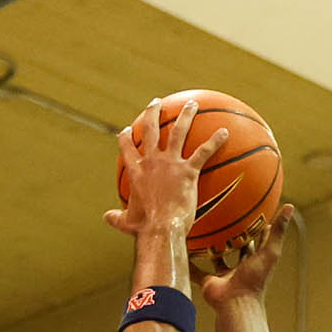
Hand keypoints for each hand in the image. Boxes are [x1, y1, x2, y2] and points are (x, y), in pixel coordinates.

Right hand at [104, 97, 228, 239]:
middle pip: (150, 129)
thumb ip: (116, 217)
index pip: (127, 148)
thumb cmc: (144, 228)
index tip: (127, 129)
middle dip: (153, 112)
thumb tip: (107, 217)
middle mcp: (152, 161)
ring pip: (178, 131)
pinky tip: (225, 132)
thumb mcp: (126, 222)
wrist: (161, 229)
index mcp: (136, 171)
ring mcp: (170, 163)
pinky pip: (204, 152)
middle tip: (156, 102)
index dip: (126, 137)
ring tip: (192, 104)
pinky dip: (215, 141)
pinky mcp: (188, 171)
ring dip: (185, 115)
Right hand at [199, 203, 292, 309]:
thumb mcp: (270, 251)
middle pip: (236, 249)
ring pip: (216, 259)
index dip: (256, 228)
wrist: (236, 303)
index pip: (257, 241)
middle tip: (224, 218)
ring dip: (210, 248)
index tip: (252, 212)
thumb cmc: (255, 279)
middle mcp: (240, 267)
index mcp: (255, 260)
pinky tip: (181, 252)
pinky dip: (189, 264)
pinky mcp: (210, 282)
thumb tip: (290, 206)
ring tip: (202, 230)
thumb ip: (278, 231)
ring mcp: (224, 275)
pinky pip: (196, 272)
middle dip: (232, 236)